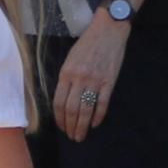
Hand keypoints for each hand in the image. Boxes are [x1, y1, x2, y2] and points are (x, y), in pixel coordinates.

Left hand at [50, 15, 127, 140]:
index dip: (59, 117)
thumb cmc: (87, 43)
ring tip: (81, 135)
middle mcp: (78, 78)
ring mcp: (94, 81)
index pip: (59, 101)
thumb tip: (64, 98)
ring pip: (86, 110)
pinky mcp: (109, 81)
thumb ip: (67, 77)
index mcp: (66, 72)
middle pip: (71, 109)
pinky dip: (98, 116)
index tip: (61, 126)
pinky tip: (95, 124)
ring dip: (82, 125)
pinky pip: (102, 104)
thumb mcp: (71, 58)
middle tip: (72, 137)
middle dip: (70, 126)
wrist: (108, 30)